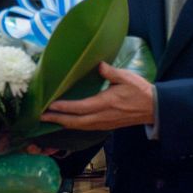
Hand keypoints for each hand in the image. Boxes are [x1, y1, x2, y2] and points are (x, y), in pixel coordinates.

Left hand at [41, 62, 155, 130]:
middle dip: (57, 119)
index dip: (64, 107)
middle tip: (40, 116)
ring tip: (49, 119)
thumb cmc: (139, 91)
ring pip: (79, 126)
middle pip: (75, 121)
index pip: (80, 107)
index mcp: (106, 103)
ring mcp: (103, 123)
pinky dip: (73, 125)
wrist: (153, 108)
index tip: (50, 105)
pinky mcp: (105, 126)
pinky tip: (66, 121)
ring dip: (63, 123)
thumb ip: (110, 72)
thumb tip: (98, 64)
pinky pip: (85, 127)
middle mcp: (102, 116)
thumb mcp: (126, 77)